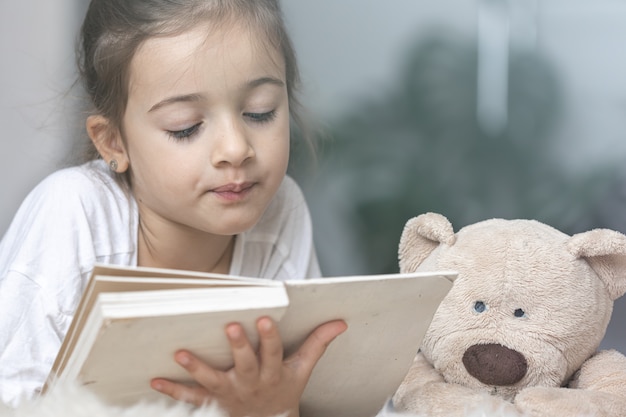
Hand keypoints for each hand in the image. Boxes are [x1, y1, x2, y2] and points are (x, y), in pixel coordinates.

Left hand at [151, 317, 346, 416]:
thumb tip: (340, 322)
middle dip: (239, 346)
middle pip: (246, 364)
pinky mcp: (212, 403)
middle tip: (231, 327)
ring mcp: (229, 394)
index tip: (263, 318)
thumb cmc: (284, 393)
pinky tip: (156, 379)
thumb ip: (318, 344)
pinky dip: (173, 390)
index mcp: (274, 373)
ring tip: (181, 354)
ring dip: (197, 368)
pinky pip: (191, 399)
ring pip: (213, 381)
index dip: (269, 337)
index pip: (274, 352)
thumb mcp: (303, 370)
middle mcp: (251, 383)